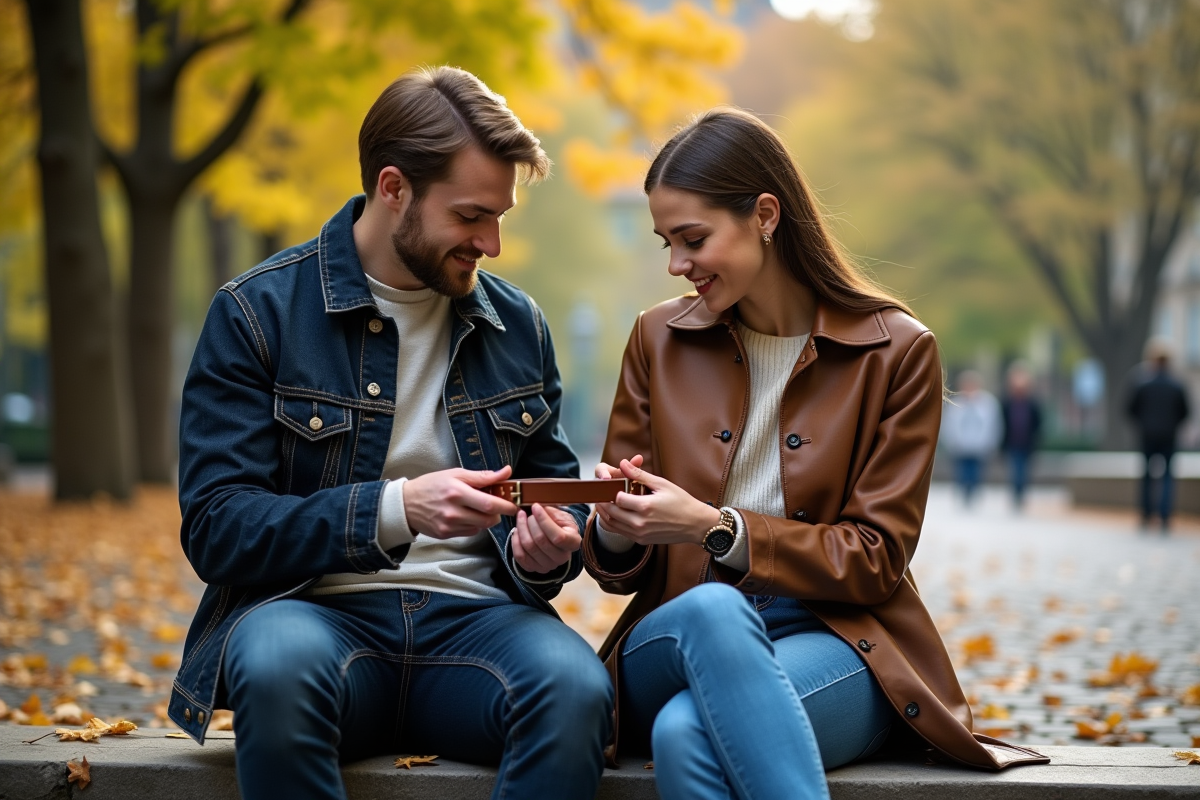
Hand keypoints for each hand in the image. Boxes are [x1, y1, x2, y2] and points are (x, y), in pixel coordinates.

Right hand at [402, 465, 518, 539]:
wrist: (405, 504)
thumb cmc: (431, 485)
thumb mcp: (456, 474)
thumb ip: (482, 476)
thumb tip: (506, 472)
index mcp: (457, 492)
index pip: (489, 504)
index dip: (505, 506)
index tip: (514, 504)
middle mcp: (453, 511)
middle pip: (488, 519)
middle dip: (498, 514)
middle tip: (499, 506)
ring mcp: (449, 525)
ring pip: (481, 527)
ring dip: (487, 519)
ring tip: (480, 508)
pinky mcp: (446, 534)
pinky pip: (470, 532)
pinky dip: (474, 524)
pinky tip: (467, 515)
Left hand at [512, 504, 581, 573]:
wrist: (556, 537)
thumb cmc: (559, 524)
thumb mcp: (561, 515)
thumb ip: (550, 512)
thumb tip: (537, 508)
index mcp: (573, 543)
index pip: (558, 536)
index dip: (544, 521)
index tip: (535, 506)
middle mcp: (562, 558)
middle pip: (540, 541)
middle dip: (530, 523)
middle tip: (526, 513)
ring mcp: (548, 566)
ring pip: (529, 547)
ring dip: (521, 530)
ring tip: (520, 519)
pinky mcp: (534, 568)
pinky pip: (520, 556)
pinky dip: (515, 541)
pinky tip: (517, 531)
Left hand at [594, 457, 719, 545]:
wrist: (695, 524)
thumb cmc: (681, 502)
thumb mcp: (662, 484)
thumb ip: (639, 474)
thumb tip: (623, 463)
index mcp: (645, 506)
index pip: (617, 498)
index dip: (611, 490)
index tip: (609, 483)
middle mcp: (640, 523)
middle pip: (611, 512)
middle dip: (603, 501)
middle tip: (599, 492)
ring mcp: (640, 534)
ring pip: (612, 524)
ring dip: (604, 513)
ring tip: (602, 502)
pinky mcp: (641, 540)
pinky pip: (619, 532)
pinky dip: (612, 523)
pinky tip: (612, 514)